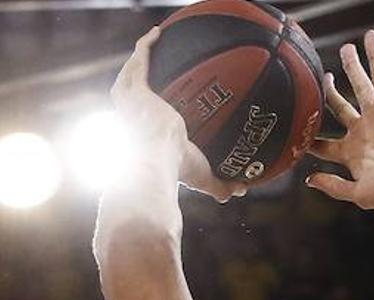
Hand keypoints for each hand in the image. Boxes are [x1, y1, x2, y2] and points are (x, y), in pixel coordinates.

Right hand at [109, 27, 244, 202]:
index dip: (154, 102)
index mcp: (144, 131)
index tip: (167, 96)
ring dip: (142, 53)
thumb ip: (221, 184)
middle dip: (144, 73)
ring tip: (156, 39)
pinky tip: (158, 33)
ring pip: (132, 69)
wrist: (159, 160)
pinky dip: (146, 45)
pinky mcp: (132, 88)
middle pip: (135, 86)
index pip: (147, 113)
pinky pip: (138, 58)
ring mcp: (129, 98)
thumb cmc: (177, 171)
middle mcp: (132, 114)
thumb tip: (241, 190)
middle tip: (162, 62)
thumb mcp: (204, 177)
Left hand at [306, 30, 373, 212]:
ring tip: (345, 48)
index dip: (307, 140)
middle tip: (321, 77)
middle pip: (338, 107)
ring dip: (351, 67)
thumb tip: (309, 180)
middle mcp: (361, 133)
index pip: (322, 144)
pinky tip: (370, 39)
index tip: (293, 133)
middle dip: (329, 92)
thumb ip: (334, 186)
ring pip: (358, 86)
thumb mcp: (358, 194)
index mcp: (351, 155)